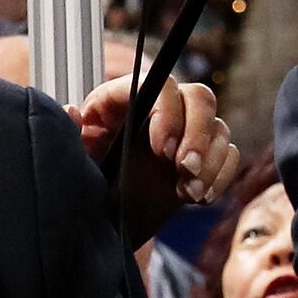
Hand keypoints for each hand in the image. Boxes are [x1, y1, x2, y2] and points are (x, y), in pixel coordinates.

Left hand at [75, 74, 228, 248]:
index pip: (159, 86)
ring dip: (210, 161)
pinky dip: (221, 174)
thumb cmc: (80, 176)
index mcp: (124, 99)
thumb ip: (68, 134)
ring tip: (190, 191)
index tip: (162, 150)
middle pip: (198, 98)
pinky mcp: (202, 156)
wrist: (98, 211)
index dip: (168, 112)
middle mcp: (161, 108)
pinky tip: (200, 197)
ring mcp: (185, 131)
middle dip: (198, 135)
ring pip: (218, 126)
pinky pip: (228, 154)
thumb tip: (70, 112)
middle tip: (186, 170)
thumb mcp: (68, 155)